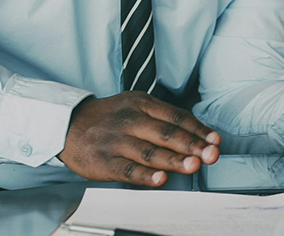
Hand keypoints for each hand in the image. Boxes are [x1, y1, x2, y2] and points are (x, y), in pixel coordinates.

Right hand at [58, 91, 220, 185]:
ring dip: (174, 160)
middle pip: (166, 133)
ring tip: (193, 166)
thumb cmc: (109, 118)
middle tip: (210, 154)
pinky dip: (145, 175)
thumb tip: (197, 136)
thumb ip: (162, 119)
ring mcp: (117, 141)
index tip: (215, 141)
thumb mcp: (135, 106)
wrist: (68, 124)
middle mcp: (131, 121)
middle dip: (192, 145)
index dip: (198, 129)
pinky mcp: (104, 161)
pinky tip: (160, 179)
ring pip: (150, 151)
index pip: (176, 117)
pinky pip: (127, 169)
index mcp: (142, 104)